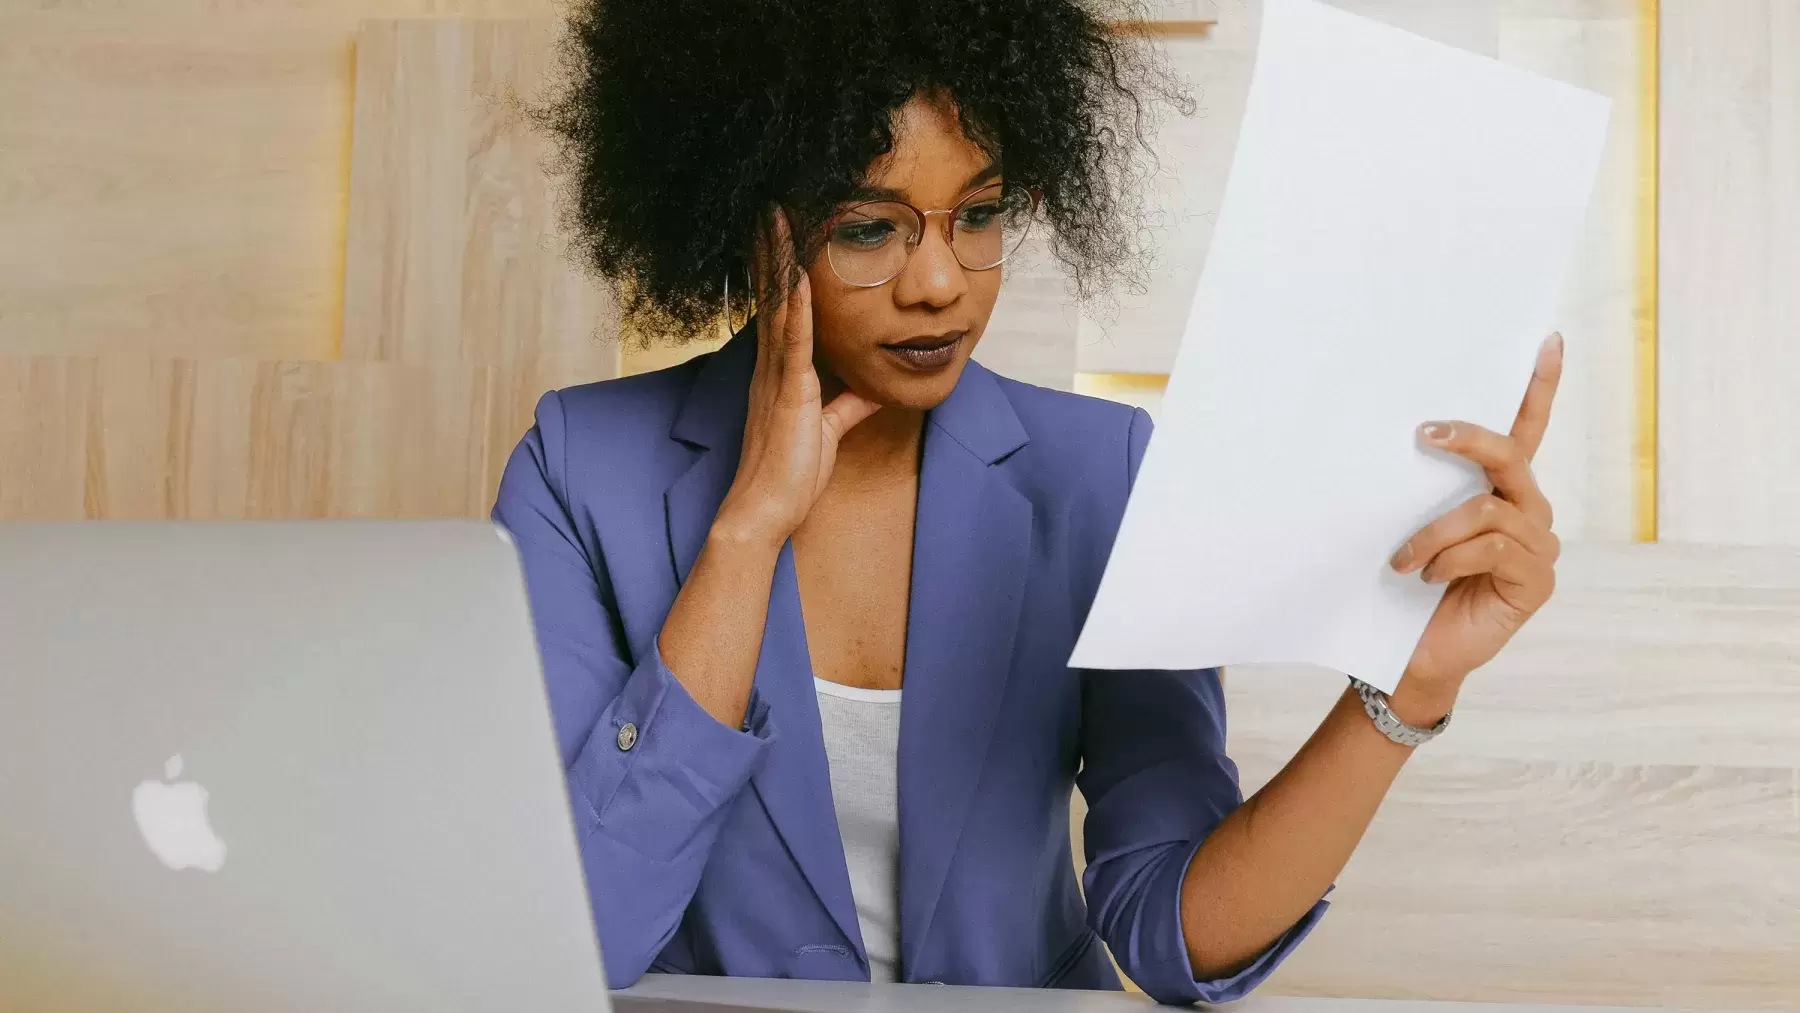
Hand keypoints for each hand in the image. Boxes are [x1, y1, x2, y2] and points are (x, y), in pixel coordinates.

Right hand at [713, 208, 880, 549]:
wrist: (765, 510)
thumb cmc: (791, 476)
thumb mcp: (828, 431)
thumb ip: (847, 404)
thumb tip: (871, 388)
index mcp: (779, 372)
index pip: (781, 309)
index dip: (780, 268)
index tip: (781, 231)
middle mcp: (771, 366)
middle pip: (773, 294)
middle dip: (772, 249)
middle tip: (771, 204)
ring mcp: (777, 376)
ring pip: (779, 306)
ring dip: (779, 260)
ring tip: (777, 216)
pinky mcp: (789, 392)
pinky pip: (793, 341)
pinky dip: (796, 305)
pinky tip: (798, 273)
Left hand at [1391, 333, 1564, 700]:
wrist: (1410, 655)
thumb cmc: (1406, 587)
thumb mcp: (1410, 525)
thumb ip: (1421, 488)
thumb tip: (1403, 435)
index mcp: (1500, 491)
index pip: (1526, 430)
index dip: (1540, 387)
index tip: (1547, 340)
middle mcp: (1528, 511)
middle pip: (1511, 456)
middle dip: (1469, 439)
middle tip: (1424, 433)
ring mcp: (1537, 546)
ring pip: (1488, 509)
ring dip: (1435, 531)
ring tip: (1402, 559)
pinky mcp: (1535, 580)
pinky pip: (1492, 546)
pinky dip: (1450, 557)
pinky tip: (1425, 577)